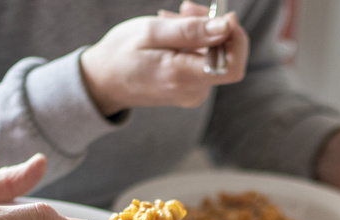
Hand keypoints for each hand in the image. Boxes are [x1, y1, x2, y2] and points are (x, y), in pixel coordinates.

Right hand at [80, 1, 247, 114]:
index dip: (236, 39)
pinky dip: (194, 43)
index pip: (232, 66)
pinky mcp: (191, 88)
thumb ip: (190, 31)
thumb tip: (225, 28)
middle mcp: (193, 91)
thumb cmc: (120, 54)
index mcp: (183, 77)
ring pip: (214, 56)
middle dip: (212, 27)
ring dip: (200, 32)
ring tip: (170, 18)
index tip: (223, 16)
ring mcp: (193, 92)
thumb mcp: (151, 32)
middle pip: (224, 55)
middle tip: (184, 7)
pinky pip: (203, 62)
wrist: (102, 81)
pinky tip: (173, 33)